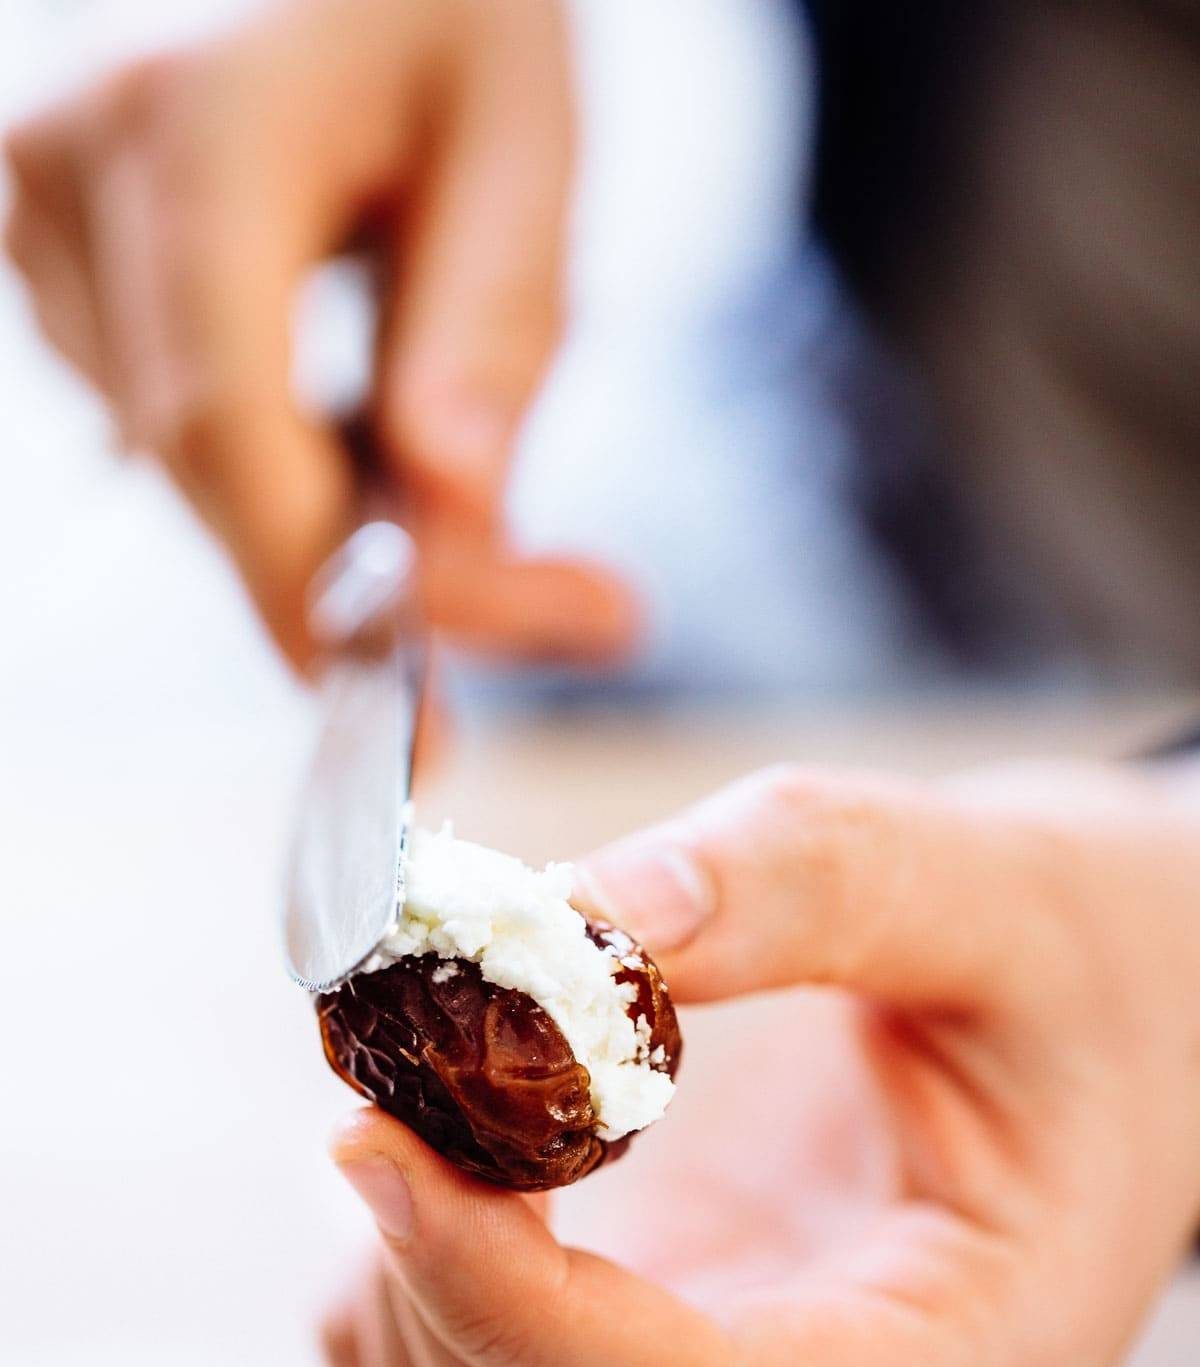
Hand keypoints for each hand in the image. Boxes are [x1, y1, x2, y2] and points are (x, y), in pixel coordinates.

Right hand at [3, 0, 635, 670]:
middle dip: (364, 578)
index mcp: (207, 121)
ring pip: (187, 458)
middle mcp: (83, 163)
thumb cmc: (455, 8)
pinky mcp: (58, 253)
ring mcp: (47, 209)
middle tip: (564, 614)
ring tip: (471, 486)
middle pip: (206, 458)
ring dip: (329, 517)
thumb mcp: (525, 136)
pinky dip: (281, 464)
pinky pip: (171, 422)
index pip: (224, 412)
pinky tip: (360, 421)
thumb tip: (445, 523)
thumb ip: (491, 325)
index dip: (302, 583)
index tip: (402, 717)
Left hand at [322, 760, 1199, 1366]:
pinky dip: (415, 1341)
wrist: (1128, 1025)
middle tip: (378, 1098)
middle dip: (434, 1300)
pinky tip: (438, 1193)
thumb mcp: (983, 886)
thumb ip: (796, 885)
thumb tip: (565, 920)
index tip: (371, 1142)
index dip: (502, 1298)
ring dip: (408, 1325)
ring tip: (412, 1126)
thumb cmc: (1079, 966)